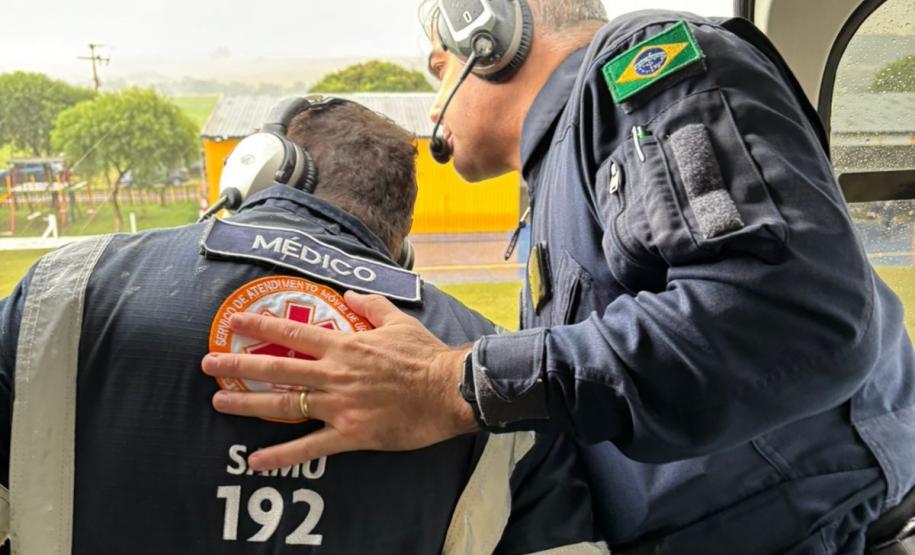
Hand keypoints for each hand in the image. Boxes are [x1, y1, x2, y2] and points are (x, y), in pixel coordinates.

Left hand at [201, 291, 477, 470]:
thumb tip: (350, 296)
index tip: (234, 322)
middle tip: (209, 364)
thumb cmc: (424, 356)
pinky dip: (281, 455)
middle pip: (276, 368)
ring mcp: (339, 405)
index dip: (260, 325)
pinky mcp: (351, 433)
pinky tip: (256, 460)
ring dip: (248, 404)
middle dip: (238, 365)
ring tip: (218, 403)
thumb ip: (370, 307)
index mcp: (344, 345)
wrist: (448, 390)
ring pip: (284, 405)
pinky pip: (310, 447)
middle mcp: (334, 373)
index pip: (293, 332)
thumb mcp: (398, 321)